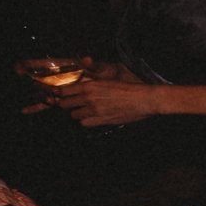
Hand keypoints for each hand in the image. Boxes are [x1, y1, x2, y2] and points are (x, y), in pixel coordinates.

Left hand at [33, 75, 160, 125]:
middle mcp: (89, 97)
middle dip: (67, 105)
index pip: (64, 90)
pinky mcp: (102, 120)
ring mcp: (95, 110)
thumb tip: (82, 90)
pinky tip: (94, 118)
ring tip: (85, 112)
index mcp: (90, 85)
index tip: (62, 96)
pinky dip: (87, 121)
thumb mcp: (108, 82)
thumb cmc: (130, 89)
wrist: (145, 99)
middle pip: (65, 104)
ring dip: (78, 114)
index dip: (61, 94)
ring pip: (74, 115)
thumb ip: (93, 86)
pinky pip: (85, 123)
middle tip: (73, 105)